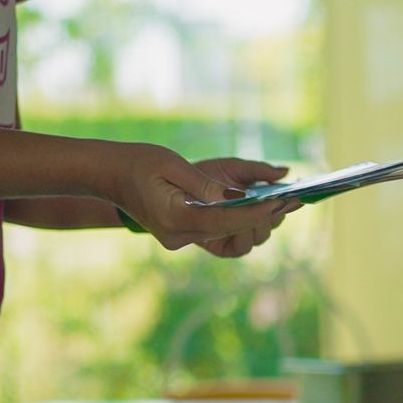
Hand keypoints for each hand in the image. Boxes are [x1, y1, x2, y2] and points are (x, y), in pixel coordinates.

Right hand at [113, 146, 295, 253]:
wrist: (108, 174)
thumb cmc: (138, 163)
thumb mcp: (172, 165)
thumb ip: (206, 184)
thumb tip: (239, 198)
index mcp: (175, 220)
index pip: (226, 222)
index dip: (258, 213)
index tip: (285, 202)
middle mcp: (179, 237)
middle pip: (233, 234)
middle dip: (264, 218)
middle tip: (293, 200)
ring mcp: (182, 240)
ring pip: (230, 239)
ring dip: (255, 221)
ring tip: (281, 201)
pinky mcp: (185, 235)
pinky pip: (220, 233)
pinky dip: (240, 220)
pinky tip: (260, 205)